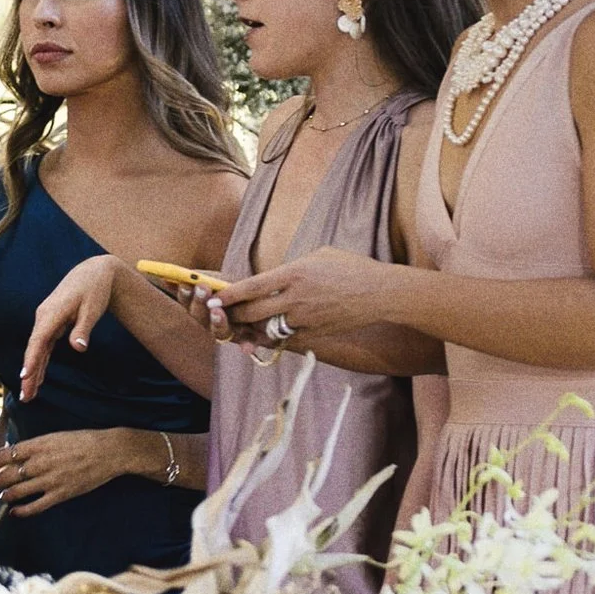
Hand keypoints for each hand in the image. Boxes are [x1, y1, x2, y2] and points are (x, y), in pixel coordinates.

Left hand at [0, 429, 153, 515]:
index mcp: (39, 445)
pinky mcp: (61, 494)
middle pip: (8, 474)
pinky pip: (36, 506)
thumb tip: (13, 451)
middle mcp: (41, 462)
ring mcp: (51, 479)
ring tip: (1, 497)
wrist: (109, 452)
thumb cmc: (83, 441)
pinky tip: (14, 512)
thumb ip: (34, 446)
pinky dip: (22, 511)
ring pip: (18, 491)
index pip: (7, 454)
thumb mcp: (55, 437)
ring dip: (5, 495)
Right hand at [20, 257, 122, 399]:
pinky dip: (39, 362)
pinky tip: (36, 378)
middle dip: (28, 374)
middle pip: (33, 350)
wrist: (93, 272)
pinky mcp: (51, 324)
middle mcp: (43, 318)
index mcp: (51, 314)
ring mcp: (45, 321)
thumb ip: (82, 329)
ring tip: (28, 395)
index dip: (31, 360)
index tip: (25, 377)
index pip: (38, 341)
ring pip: (36, 350)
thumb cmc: (94, 290)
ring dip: (32, 372)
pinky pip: (43, 347)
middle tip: (25, 397)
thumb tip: (78, 348)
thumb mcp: (92, 309)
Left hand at [216, 247, 398, 338]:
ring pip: (266, 328)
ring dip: (254, 327)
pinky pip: (286, 337)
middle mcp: (295, 298)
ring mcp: (305, 318)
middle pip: (252, 312)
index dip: (228, 295)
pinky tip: (271, 331)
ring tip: (245, 322)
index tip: (214, 298)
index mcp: (293, 273)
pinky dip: (276, 335)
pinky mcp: (314, 333)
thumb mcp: (318, 256)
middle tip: (225, 313)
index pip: (251, 286)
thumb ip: (291, 267)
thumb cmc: (350, 268)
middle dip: (235, 314)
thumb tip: (272, 275)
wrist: (380, 293)